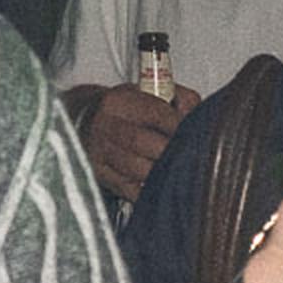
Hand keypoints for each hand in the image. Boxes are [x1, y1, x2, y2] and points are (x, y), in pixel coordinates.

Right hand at [77, 81, 198, 200]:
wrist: (86, 122)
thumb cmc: (127, 110)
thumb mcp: (147, 92)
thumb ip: (178, 98)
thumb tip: (196, 116)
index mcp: (119, 101)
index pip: (156, 113)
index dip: (179, 125)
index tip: (194, 133)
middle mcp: (105, 125)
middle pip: (143, 142)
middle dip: (170, 151)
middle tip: (189, 155)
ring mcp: (99, 153)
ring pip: (136, 169)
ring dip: (162, 172)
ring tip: (178, 170)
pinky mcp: (100, 176)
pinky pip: (129, 190)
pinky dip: (149, 190)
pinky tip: (161, 185)